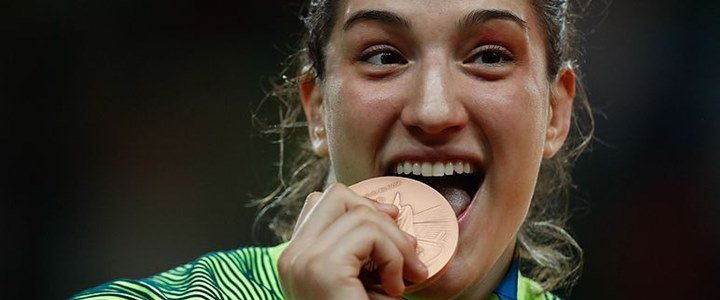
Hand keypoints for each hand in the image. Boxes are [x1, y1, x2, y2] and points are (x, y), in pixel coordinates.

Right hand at [278, 183, 427, 299]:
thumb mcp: (363, 282)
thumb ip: (365, 249)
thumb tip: (392, 211)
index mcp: (296, 258)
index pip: (320, 202)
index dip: (361, 206)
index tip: (391, 235)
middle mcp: (292, 256)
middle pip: (337, 194)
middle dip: (380, 217)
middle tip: (407, 254)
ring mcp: (303, 259)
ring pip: (360, 214)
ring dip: (396, 245)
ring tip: (403, 280)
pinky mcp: (323, 268)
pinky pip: (371, 234)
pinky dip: (394, 258)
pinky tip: (395, 289)